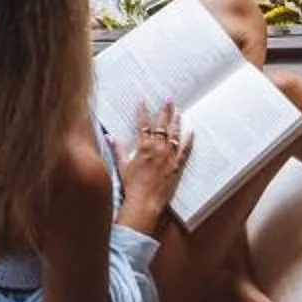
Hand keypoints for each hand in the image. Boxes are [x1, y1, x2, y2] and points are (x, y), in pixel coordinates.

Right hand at [114, 99, 192, 231]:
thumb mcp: (122, 166)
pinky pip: (186, 151)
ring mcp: (169, 157)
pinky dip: (189, 141)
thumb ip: (117, 149)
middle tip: (169, 99)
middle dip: (165, 110)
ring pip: (175, 135)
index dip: (143, 111)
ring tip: (179, 111)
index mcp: (143, 147)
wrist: (145, 202)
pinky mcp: (177, 167)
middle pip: (162, 125)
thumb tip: (109, 136)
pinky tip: (192, 132)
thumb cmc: (132, 186)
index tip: (144, 100)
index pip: (143, 124)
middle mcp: (158, 149)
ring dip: (177, 121)